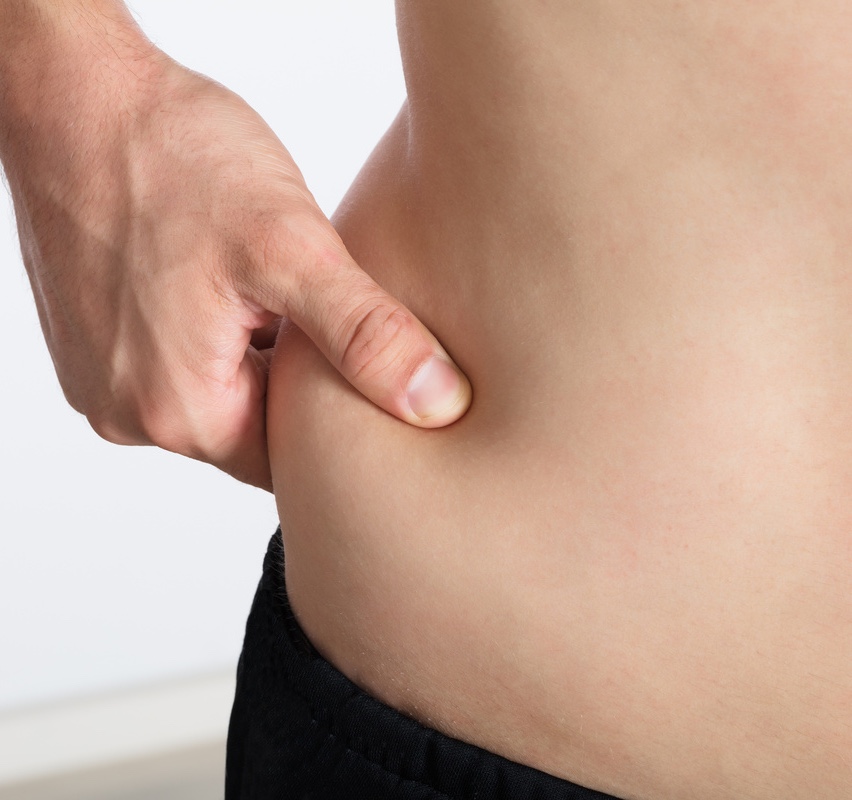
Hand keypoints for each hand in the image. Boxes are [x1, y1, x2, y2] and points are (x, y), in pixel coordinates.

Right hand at [0, 6, 470, 490]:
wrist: (75, 93)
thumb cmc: (170, 156)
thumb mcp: (290, 247)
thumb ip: (365, 334)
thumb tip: (436, 402)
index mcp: (177, 409)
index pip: (287, 461)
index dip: (336, 417)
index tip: (367, 373)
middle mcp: (128, 411)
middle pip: (251, 429)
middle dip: (297, 381)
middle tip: (326, 318)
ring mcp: (103, 377)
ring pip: (218, 391)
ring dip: (257, 353)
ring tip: (275, 293)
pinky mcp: (95, 342)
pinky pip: (178, 361)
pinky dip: (217, 333)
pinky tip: (232, 283)